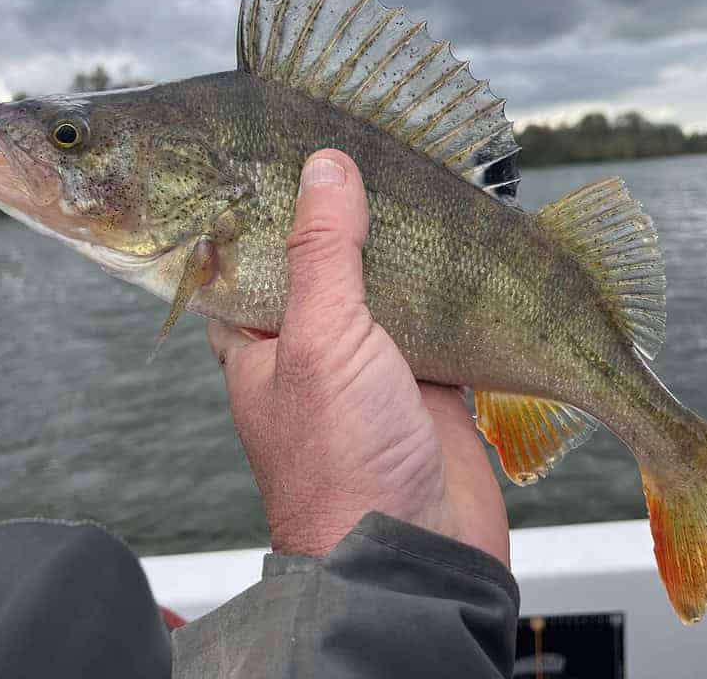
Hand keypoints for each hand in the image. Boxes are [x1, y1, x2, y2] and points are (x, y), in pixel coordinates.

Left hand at [208, 149, 508, 565]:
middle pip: (323, 261)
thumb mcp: (320, 341)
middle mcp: (309, 345)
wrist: (414, 555)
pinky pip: (436, 317)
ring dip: (403, 246)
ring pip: (384, 285)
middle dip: (346, 216)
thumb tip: (326, 166)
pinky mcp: (426, 378)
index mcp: (257, 336)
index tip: (280, 151)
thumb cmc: (339, 464)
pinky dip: (450, 286)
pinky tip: (465, 245)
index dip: (256, 203)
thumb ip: (324, 252)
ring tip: (422, 182)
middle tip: (367, 155)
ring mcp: (370, 362)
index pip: (241, 251)